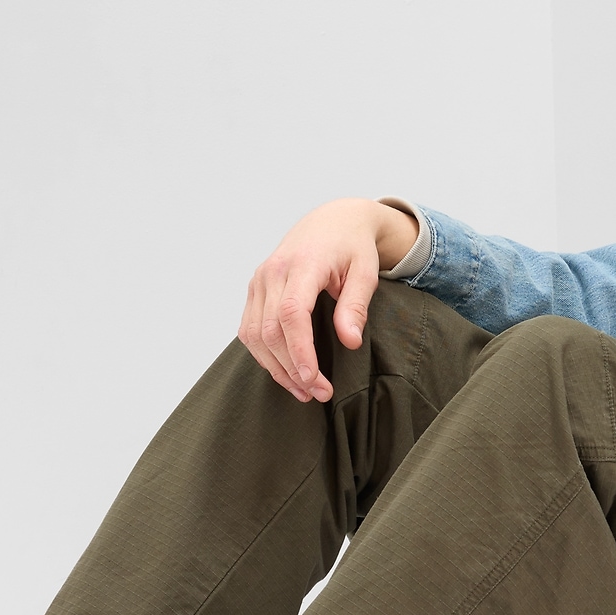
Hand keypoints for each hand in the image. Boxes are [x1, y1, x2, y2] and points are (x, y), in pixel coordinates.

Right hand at [239, 198, 419, 401]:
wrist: (332, 221)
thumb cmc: (353, 246)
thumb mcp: (366, 272)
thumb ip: (356, 305)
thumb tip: (350, 342)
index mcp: (303, 264)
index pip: (291, 312)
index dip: (299, 349)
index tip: (313, 378)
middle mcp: (273, 272)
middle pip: (270, 330)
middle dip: (291, 368)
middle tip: (319, 393)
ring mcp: (259, 280)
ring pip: (253, 334)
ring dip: (276, 368)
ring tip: (304, 391)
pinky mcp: (255, 290)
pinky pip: (249, 329)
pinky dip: (265, 355)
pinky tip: (286, 372)